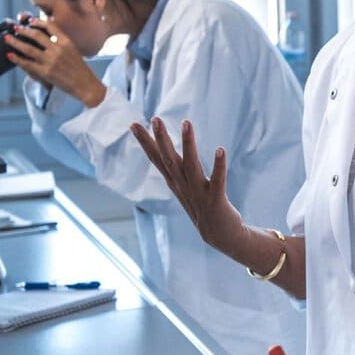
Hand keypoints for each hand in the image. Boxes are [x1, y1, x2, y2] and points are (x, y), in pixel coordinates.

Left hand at [6, 15, 105, 105]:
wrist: (86, 85)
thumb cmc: (80, 69)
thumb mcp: (74, 49)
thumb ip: (61, 41)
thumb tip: (48, 32)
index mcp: (66, 41)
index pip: (49, 26)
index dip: (37, 22)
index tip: (29, 21)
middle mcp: (58, 49)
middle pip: (36, 35)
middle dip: (23, 30)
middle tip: (14, 28)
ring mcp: (52, 61)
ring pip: (29, 48)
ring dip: (15, 42)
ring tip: (7, 38)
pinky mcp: (46, 73)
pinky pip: (28, 64)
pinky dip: (17, 59)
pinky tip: (10, 55)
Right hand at [129, 117, 245, 247]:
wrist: (220, 236)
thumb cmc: (201, 205)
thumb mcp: (183, 185)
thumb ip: (174, 168)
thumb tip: (162, 149)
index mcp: (175, 182)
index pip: (157, 159)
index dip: (145, 142)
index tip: (133, 124)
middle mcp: (183, 186)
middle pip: (169, 160)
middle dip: (162, 139)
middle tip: (155, 118)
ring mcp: (198, 194)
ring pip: (191, 166)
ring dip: (188, 144)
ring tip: (186, 122)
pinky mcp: (216, 201)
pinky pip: (217, 181)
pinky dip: (218, 166)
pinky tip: (220, 149)